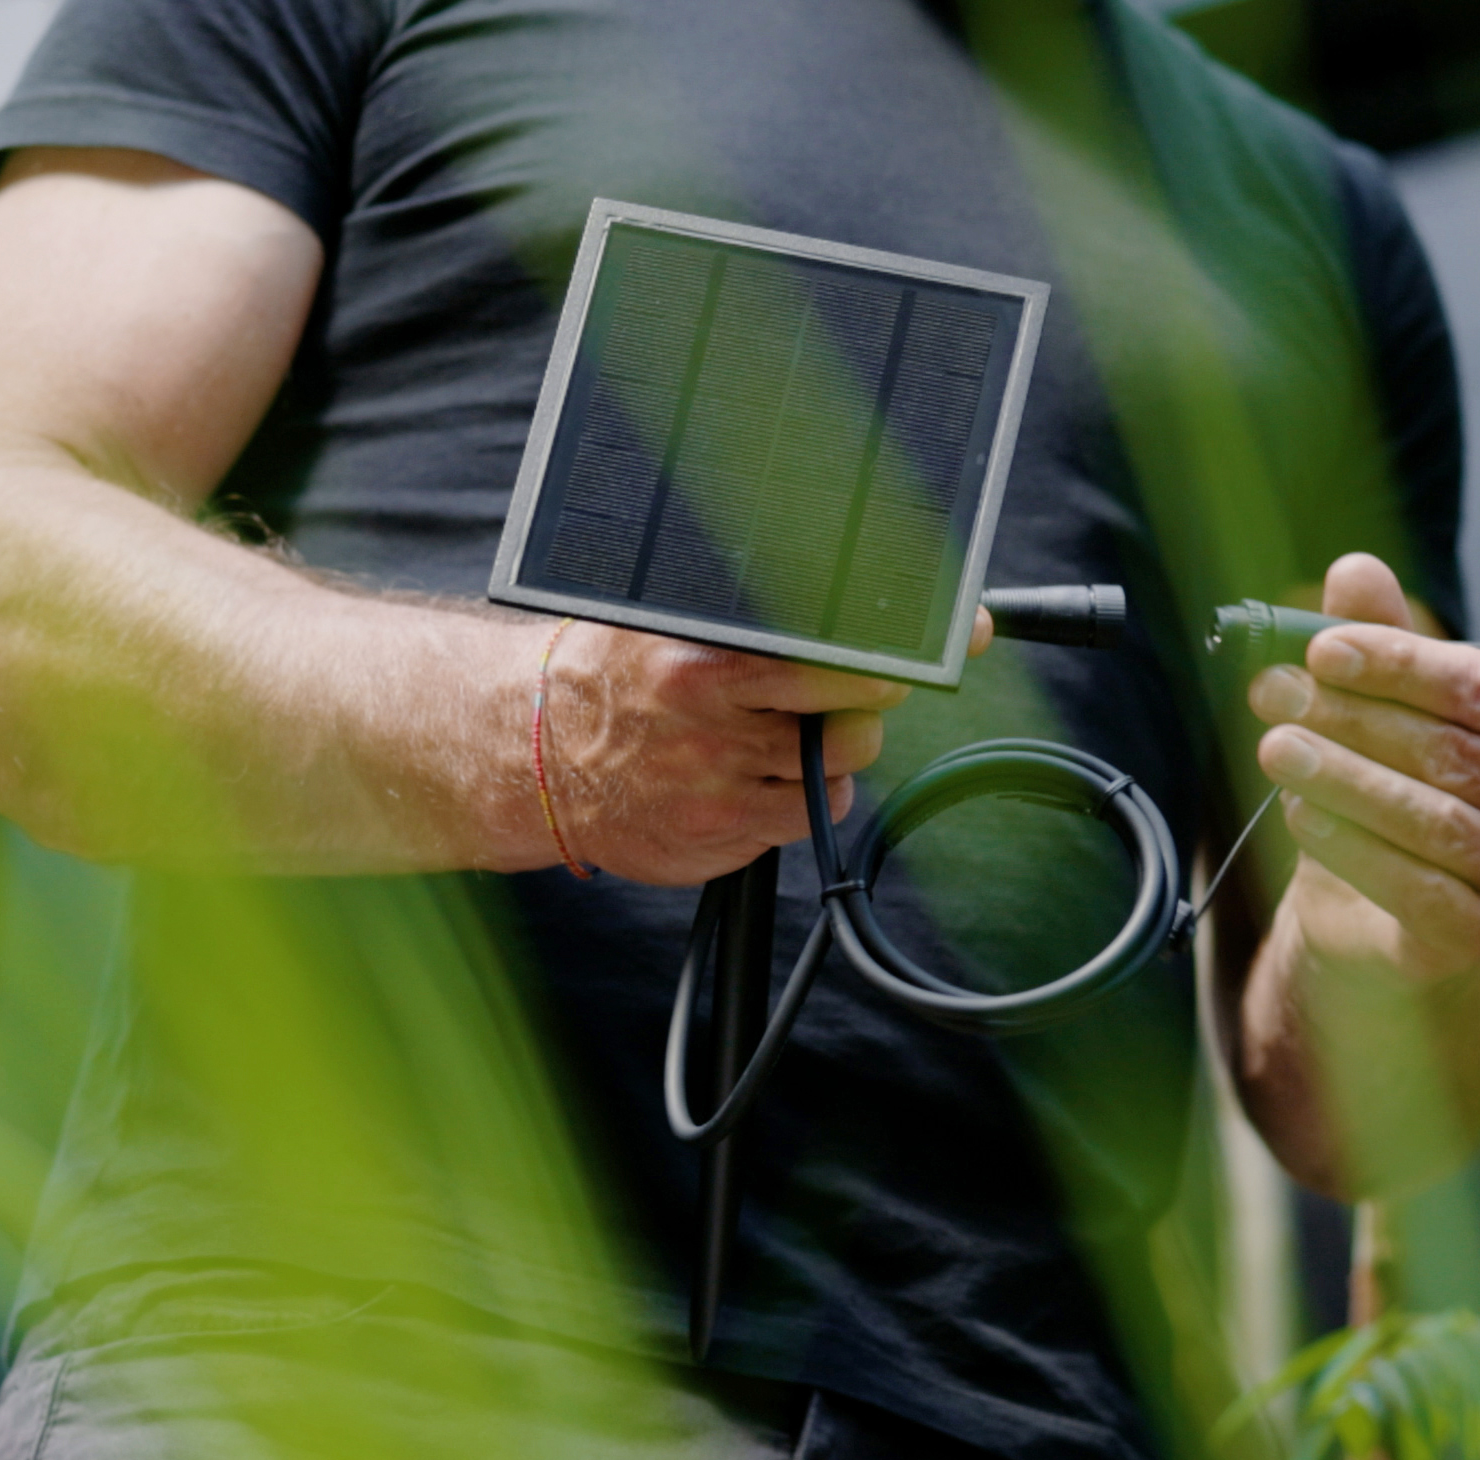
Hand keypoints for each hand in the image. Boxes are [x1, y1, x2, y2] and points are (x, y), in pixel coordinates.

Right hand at [534, 610, 988, 885]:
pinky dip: (793, 802)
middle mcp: (718, 730)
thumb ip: (750, 616)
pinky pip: (799, 821)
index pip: (835, 659)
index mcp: (708, 663)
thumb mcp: (663, 622)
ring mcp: (721, 792)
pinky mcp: (721, 843)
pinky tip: (746, 777)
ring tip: (770, 736)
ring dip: (825, 757)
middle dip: (864, 706)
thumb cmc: (609, 675)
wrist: (529, 755)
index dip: (896, 658)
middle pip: (857, 722)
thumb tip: (849, 596)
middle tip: (842, 694)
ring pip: (837, 776)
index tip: (950, 643)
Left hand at [1249, 554, 1479, 980]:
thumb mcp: (1376, 710)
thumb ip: (1375, 640)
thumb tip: (1354, 567)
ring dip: (1346, 780)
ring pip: (1436, 819)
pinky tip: (1302, 817)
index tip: (1321, 650)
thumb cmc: (1388, 792)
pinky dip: (1355, 849)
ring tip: (1274, 752)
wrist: (1378, 913)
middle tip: (1273, 695)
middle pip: (1451, 751)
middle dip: (1353, 719)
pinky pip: (1420, 889)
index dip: (1400, 663)